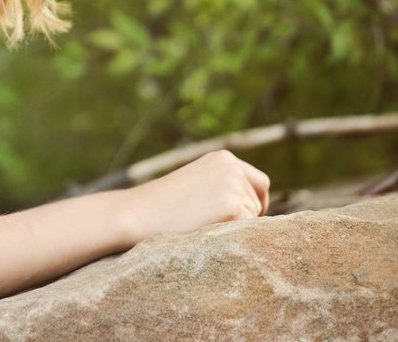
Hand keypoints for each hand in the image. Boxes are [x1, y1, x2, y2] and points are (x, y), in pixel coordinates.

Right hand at [121, 150, 269, 242]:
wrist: (138, 214)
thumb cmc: (162, 206)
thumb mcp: (195, 182)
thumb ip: (222, 185)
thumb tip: (255, 208)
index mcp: (224, 158)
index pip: (259, 183)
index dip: (253, 203)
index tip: (239, 219)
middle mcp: (233, 167)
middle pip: (259, 202)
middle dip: (244, 217)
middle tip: (215, 228)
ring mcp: (234, 186)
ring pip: (254, 219)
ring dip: (236, 228)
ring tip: (203, 229)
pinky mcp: (234, 208)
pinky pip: (247, 232)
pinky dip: (232, 239)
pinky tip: (207, 235)